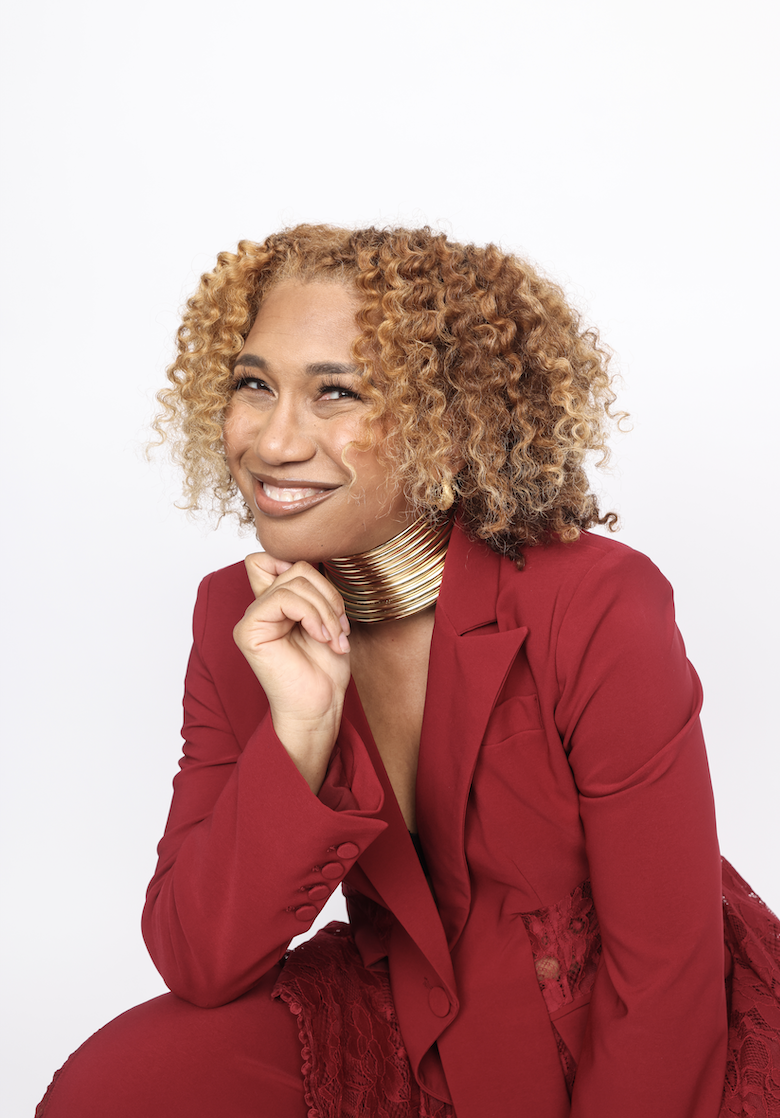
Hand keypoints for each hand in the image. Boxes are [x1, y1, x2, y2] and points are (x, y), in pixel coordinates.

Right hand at [233, 553, 351, 792]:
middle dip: (328, 595)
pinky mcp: (249, 631)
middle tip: (339, 628)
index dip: (302, 568)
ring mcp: (251, 618)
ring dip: (325, 610)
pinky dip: (313, 615)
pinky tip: (322, 638)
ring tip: (334, 638)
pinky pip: (285, 598)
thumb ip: (310, 589)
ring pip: (294, 582)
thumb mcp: (326, 616)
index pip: (272, 557)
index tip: (328, 605)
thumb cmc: (324, 667)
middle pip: (294, 567)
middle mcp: (259, 607)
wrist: (319, 706)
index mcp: (273, 602)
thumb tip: (310, 562)